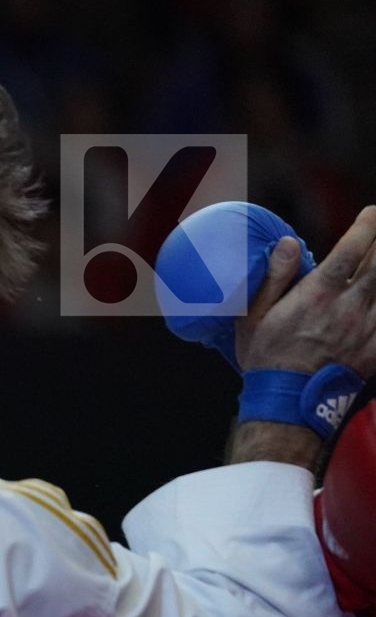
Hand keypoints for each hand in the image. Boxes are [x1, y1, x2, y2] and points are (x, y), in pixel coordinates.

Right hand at [238, 206, 375, 376]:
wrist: (288, 403)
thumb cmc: (266, 357)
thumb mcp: (253, 316)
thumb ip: (274, 277)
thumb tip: (290, 242)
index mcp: (319, 293)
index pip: (352, 248)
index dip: (368, 225)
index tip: (371, 214)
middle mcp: (350, 305)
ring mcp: (368, 326)